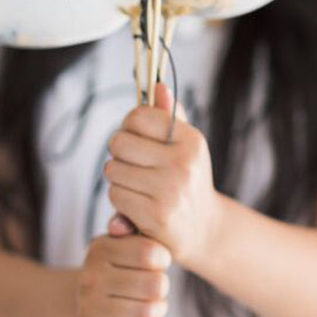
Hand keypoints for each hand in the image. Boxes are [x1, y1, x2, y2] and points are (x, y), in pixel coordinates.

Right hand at [78, 231, 169, 316]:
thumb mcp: (124, 243)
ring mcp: (88, 307)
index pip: (149, 253)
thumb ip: (135, 230)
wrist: (88, 300)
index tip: (160, 262)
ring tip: (156, 305)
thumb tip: (131, 226)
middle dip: (163, 287)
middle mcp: (90, 277)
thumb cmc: (120, 267)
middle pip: (153, 285)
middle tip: (158, 287)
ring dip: (159, 310)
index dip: (163, 259)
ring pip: (146, 313)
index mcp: (100, 248)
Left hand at [105, 83, 220, 269]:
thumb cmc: (187, 180)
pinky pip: (115, 195)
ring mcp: (170, 191)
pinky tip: (138, 204)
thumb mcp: (185, 146)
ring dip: (118, 178)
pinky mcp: (156, 216)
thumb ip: (170, 116)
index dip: (129, 126)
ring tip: (138, 185)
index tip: (137, 138)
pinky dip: (120, 200)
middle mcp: (183, 163)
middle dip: (119, 153)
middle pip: (119, 142)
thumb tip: (158, 86)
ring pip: (113, 170)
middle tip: (133, 164)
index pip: (138, 116)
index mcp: (191, 140)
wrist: (204, 230)